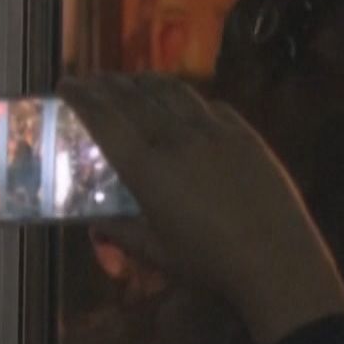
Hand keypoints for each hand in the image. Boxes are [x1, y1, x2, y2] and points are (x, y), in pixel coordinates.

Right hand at [59, 74, 343, 343]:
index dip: (80, 97)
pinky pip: (209, 105)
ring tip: (131, 80)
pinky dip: (186, 98)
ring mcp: (214, 132)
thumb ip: (118, 231)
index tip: (65, 84)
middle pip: (133, 97)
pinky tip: (182, 104)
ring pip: (172, 92)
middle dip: (107, 83)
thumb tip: (95, 220)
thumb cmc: (208, 263)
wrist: (278, 263)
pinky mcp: (245, 135)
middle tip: (91, 79)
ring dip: (144, 81)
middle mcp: (176, 139)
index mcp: (147, 168)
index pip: (103, 119)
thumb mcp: (153, 251)